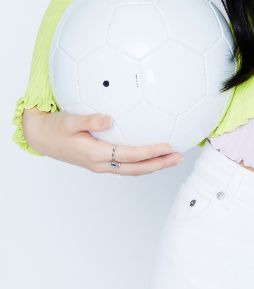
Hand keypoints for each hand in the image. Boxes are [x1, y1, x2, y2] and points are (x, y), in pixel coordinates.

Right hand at [21, 108, 182, 175]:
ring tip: (171, 159)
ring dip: (153, 165)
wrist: (40, 137)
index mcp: (95, 154)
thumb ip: (90, 120)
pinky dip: (141, 163)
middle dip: (159, 164)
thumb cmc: (54, 127)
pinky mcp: (99, 162)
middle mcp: (100, 163)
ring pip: (132, 170)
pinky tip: (151, 156)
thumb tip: (109, 119)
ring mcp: (100, 165)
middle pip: (136, 169)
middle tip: (179, 157)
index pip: (130, 155)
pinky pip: (125, 165)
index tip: (168, 147)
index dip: (150, 153)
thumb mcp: (69, 121)